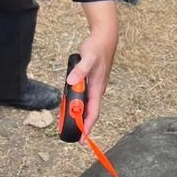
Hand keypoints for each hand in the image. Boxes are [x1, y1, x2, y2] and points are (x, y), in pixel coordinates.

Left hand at [70, 0, 118, 134]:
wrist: (105, 38)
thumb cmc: (97, 48)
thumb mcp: (87, 58)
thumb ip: (80, 70)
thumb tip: (71, 81)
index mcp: (97, 88)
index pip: (93, 112)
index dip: (88, 126)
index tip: (82, 138)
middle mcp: (97, 89)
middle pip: (90, 112)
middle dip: (83, 124)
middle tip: (73, 135)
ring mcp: (95, 86)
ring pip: (88, 105)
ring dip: (81, 115)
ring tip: (71, 124)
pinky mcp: (92, 82)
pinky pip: (85, 97)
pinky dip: (79, 104)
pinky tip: (72, 105)